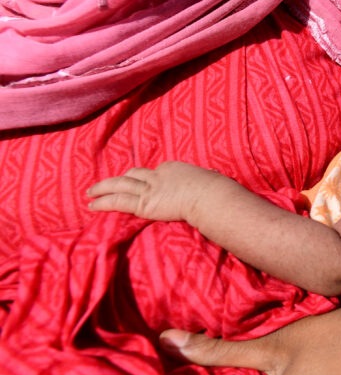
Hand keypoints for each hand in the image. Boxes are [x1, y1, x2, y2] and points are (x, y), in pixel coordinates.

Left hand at [87, 162, 221, 221]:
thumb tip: (215, 175)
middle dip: (119, 179)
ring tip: (90, 193)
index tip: (144, 183)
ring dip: (103, 188)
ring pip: (120, 185)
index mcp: (173, 169)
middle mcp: (158, 175)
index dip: (148, 178)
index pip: (155, 172)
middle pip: (134, 174)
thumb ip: (209, 177)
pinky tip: (92, 205)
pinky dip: (103, 202)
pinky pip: (118, 201)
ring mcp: (150, 189)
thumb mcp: (211, 178)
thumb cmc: (215, 189)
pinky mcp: (144, 204)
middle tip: (106, 183)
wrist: (209, 195)